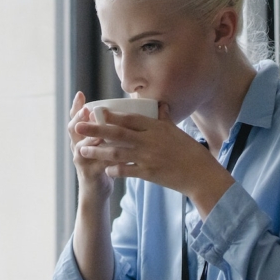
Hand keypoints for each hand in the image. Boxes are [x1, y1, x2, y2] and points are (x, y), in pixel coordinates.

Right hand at [66, 92, 113, 202]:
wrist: (96, 191)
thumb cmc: (102, 164)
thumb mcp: (101, 145)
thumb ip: (107, 131)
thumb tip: (122, 111)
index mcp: (81, 138)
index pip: (76, 119)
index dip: (76, 107)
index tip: (80, 94)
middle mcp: (78, 147)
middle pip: (74, 129)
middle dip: (79, 119)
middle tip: (86, 110)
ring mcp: (82, 161)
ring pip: (82, 146)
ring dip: (90, 138)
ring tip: (98, 131)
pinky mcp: (90, 173)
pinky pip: (98, 164)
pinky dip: (107, 158)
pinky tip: (116, 153)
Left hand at [74, 104, 234, 217]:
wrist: (201, 175)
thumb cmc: (191, 152)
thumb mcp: (177, 131)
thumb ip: (165, 119)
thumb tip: (160, 105)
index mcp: (156, 128)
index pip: (130, 119)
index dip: (112, 115)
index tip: (96, 111)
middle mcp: (150, 141)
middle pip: (118, 134)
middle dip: (96, 130)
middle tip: (78, 127)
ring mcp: (148, 158)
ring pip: (117, 153)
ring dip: (97, 151)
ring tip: (81, 150)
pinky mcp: (149, 174)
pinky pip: (127, 171)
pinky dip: (115, 170)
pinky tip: (104, 169)